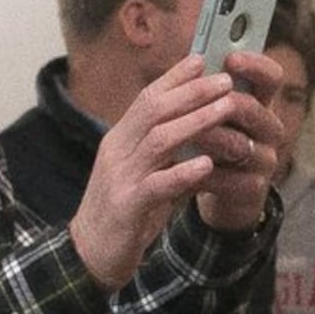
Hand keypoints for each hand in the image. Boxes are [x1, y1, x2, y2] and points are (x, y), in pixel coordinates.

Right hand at [71, 55, 253, 287]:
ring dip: (195, 122)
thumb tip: (198, 125)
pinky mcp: (126, 207)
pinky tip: (206, 164)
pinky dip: (182, 173)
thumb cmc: (122, 212)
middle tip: (225, 80)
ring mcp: (120, 178)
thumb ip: (164, 150)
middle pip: (153, 110)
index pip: (146, 98)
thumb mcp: (142, 172)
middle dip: (192, 92)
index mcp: (120, 139)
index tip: (203, 59)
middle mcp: (117, 151)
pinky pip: (156, 185)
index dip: (175, 77)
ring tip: (226, 110)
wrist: (88, 254)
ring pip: (159, 140)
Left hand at [191, 45, 290, 233]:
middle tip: (204, 100)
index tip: (231, 58)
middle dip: (227, 103)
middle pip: (255, 109)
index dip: (256, 65)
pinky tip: (181, 170)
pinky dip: (202, 173)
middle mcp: (269, 129)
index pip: (271, 77)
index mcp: (260, 103)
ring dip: (211, 138)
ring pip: (241, 144)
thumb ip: (206, 90)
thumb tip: (194, 59)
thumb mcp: (211, 114)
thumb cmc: (212, 143)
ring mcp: (265, 160)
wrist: (222, 192)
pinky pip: (229, 178)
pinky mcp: (253, 188)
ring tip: (185, 136)